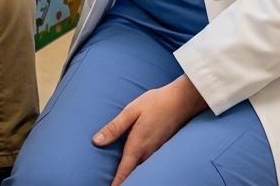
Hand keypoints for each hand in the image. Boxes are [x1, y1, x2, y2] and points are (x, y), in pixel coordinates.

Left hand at [92, 76, 206, 185]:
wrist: (182, 101)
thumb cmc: (156, 103)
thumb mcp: (131, 111)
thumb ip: (114, 127)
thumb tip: (96, 141)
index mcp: (137, 146)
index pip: (124, 172)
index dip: (116, 184)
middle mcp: (147, 153)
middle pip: (132, 174)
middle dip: (122, 180)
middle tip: (112, 183)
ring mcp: (155, 152)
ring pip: (139, 168)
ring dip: (130, 174)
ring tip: (119, 176)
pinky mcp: (159, 147)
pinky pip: (145, 161)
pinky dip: (137, 166)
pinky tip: (132, 162)